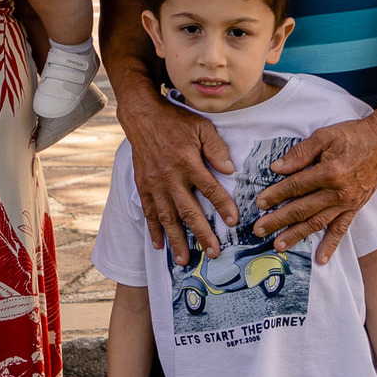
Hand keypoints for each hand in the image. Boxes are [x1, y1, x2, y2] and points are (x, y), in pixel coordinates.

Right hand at [124, 90, 238, 264]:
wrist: (142, 116)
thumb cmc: (176, 121)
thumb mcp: (202, 127)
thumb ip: (216, 148)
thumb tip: (230, 170)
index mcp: (187, 161)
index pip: (210, 188)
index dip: (223, 206)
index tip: (234, 221)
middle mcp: (170, 177)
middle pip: (188, 210)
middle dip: (201, 234)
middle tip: (213, 253)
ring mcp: (154, 184)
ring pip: (167, 217)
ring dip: (176, 240)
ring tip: (184, 260)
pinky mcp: (143, 186)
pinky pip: (149, 212)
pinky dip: (153, 230)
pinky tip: (159, 245)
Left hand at [253, 113, 376, 265]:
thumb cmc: (354, 135)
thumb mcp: (324, 136)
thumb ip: (300, 153)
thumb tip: (277, 168)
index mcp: (329, 172)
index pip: (295, 187)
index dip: (275, 195)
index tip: (260, 203)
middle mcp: (338, 192)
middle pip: (302, 209)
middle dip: (278, 220)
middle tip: (259, 229)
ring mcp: (348, 203)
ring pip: (317, 223)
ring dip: (296, 235)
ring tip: (278, 245)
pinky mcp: (356, 208)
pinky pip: (341, 229)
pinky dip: (330, 245)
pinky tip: (320, 259)